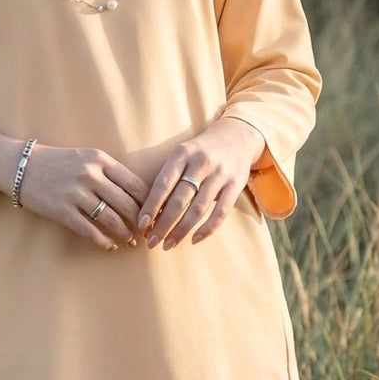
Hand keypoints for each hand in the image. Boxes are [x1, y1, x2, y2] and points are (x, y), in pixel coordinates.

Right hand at [0, 136, 147, 251]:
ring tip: (131, 242)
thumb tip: (137, 196)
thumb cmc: (58, 162)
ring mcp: (75, 193)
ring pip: (111, 220)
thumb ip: (109, 172)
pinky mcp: (61, 210)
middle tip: (147, 233)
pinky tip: (109, 246)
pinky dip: (102, 241)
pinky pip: (89, 230)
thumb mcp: (86, 157)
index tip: (155, 215)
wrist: (21, 166)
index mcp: (100, 159)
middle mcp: (90, 175)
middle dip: (141, 223)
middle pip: (127, 204)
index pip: (135, 184)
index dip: (149, 203)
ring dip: (124, 234)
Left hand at [138, 117, 265, 249]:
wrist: (236, 135)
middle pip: (179, 200)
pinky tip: (194, 240)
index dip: (151, 206)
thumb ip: (168, 177)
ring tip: (168, 244)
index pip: (163, 184)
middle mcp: (201, 163)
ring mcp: (220, 174)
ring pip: (198, 208)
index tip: (142, 225)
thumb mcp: (181, 154)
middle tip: (151, 242)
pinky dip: (207, 229)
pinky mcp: (235, 185)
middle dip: (163, 224)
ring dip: (181, 230)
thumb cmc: (200, 151)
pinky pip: (220, 212)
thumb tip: (150, 211)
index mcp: (182, 153)